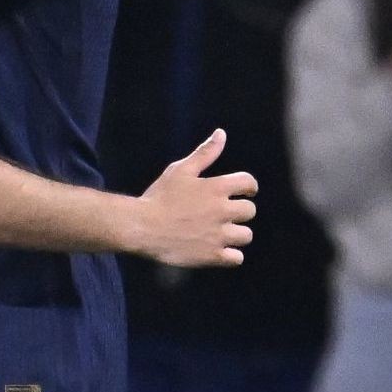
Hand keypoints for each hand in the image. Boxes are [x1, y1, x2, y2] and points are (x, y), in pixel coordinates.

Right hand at [131, 129, 257, 267]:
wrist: (141, 227)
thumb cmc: (159, 196)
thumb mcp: (180, 170)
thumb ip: (205, 153)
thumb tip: (221, 133)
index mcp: (216, 187)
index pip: (249, 183)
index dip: (248, 187)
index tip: (243, 192)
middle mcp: (222, 210)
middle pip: (250, 211)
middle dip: (240, 212)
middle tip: (222, 215)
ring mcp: (219, 235)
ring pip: (246, 236)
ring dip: (237, 234)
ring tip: (220, 234)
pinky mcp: (212, 256)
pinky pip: (236, 258)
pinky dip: (231, 256)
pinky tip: (218, 251)